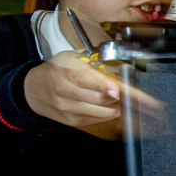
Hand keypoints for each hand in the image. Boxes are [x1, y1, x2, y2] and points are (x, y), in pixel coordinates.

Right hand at [23, 51, 162, 131]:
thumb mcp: (73, 56)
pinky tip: (116, 107)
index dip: (106, 86)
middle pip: (99, 98)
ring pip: (100, 111)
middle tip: (141, 97)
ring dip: (119, 106)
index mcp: (66, 70)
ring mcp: (67, 108)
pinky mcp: (71, 121)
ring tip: (129, 100)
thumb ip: (96, 59)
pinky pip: (97, 119)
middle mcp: (65, 90)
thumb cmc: (59, 69)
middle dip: (122, 97)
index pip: (88, 79)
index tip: (121, 91)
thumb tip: (121, 54)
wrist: (34, 90)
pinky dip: (110, 114)